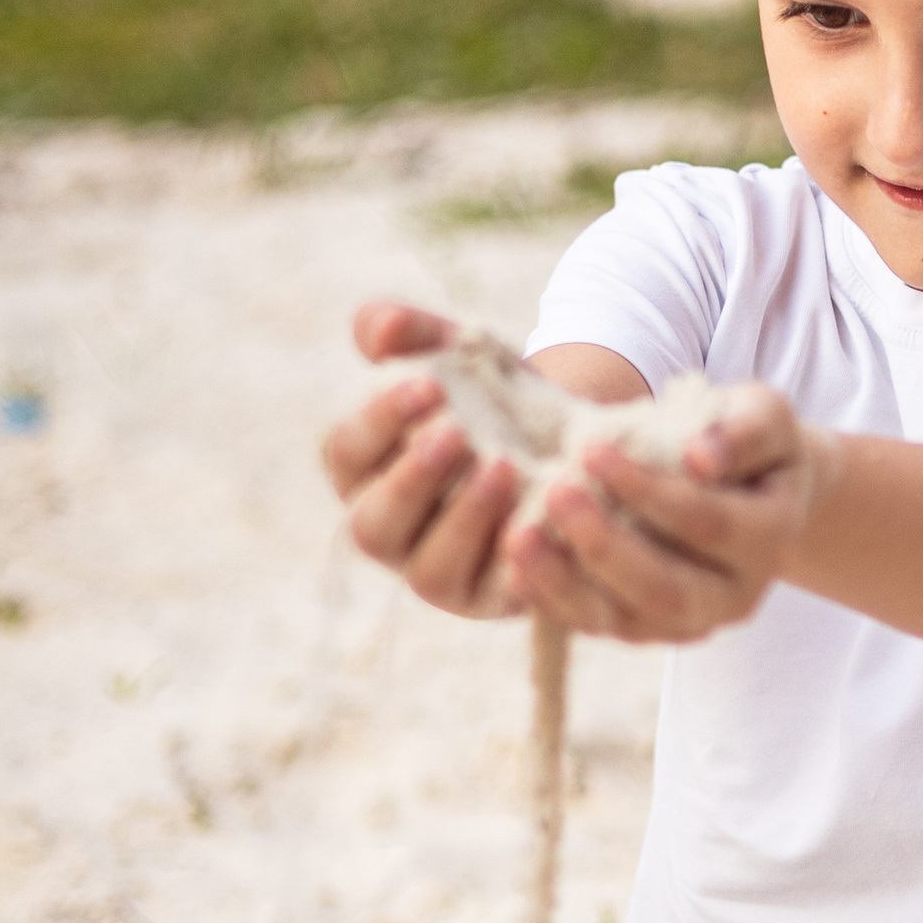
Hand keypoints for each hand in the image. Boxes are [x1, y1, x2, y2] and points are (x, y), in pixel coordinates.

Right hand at [323, 301, 524, 618]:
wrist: (575, 442)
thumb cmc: (495, 396)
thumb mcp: (461, 352)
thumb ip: (415, 331)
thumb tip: (383, 325)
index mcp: (364, 468)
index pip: (347, 449)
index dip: (379, 418)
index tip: (428, 383)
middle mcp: (390, 528)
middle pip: (373, 523)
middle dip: (412, 479)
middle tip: (456, 434)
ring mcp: (437, 571)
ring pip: (430, 570)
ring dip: (465, 518)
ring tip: (506, 467)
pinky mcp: (492, 597)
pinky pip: (496, 594)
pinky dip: (516, 561)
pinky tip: (540, 520)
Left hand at [504, 386, 820, 645]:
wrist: (747, 487)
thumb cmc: (747, 440)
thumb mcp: (762, 415)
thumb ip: (743, 430)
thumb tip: (701, 457)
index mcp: (772, 540)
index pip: (708, 524)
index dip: (651, 492)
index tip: (593, 450)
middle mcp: (736, 597)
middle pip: (667, 590)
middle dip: (605, 546)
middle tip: (555, 492)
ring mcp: (690, 622)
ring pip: (626, 620)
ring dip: (567, 582)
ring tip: (519, 535)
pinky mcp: (646, 629)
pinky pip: (596, 626)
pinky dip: (553, 599)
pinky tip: (516, 563)